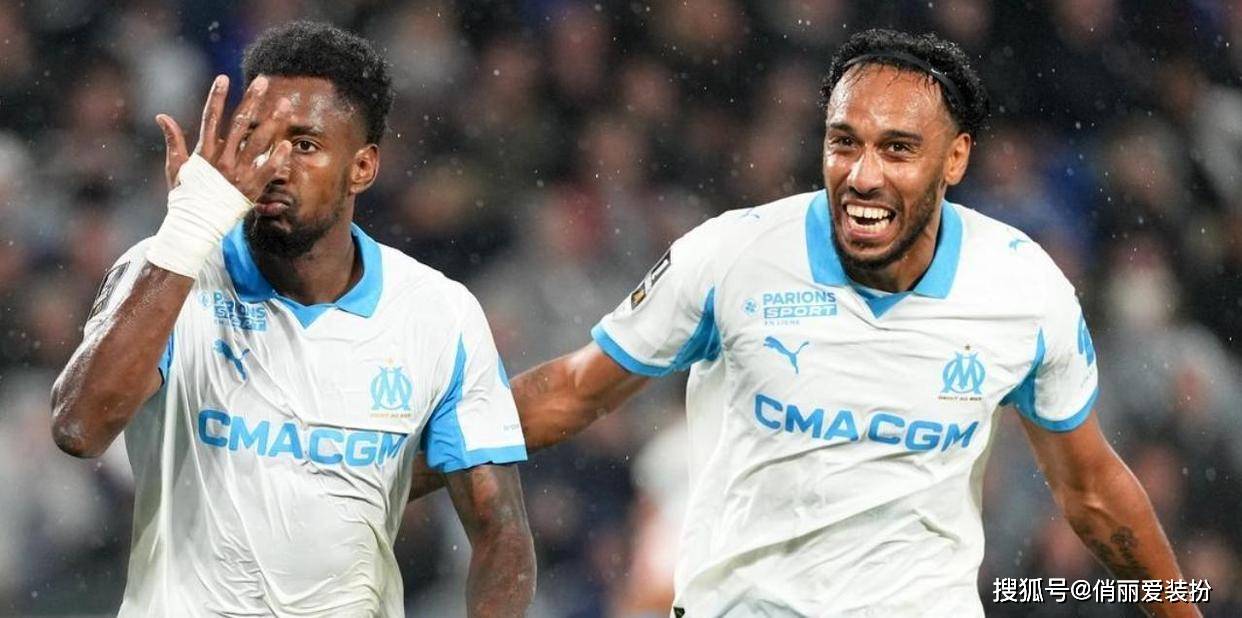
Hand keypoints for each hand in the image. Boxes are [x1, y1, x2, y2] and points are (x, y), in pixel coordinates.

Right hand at [154, 75, 292, 200]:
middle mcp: (222, 159)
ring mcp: (238, 174)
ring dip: (274, 121)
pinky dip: (278, 158)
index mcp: (204, 152)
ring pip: (259, 142)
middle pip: (240, 123)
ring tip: (286, 104)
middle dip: (252, 100)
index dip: (216, 97)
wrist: (195, 226)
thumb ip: (173, 140)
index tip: (224, 78)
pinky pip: (267, 171)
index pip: (210, 118)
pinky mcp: (250, 189)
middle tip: (263, 81)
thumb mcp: (175, 168)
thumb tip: (161, 116)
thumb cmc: (184, 196)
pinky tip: (289, 144)